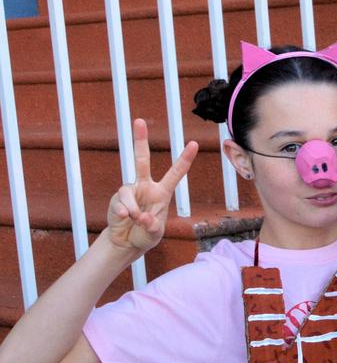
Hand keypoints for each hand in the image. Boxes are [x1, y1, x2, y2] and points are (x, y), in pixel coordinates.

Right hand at [105, 119, 197, 255]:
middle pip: (142, 160)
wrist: (126, 242)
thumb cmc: (146, 234)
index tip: (194, 143)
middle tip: (139, 120)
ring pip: (128, 192)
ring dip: (133, 210)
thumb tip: (143, 217)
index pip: (175, 173)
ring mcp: (129, 191)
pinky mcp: (116, 200)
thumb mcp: (155, 233)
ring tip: (136, 221)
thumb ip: (152, 226)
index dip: (185, 159)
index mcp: (162, 192)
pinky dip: (124, 213)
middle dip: (140, 140)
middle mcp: (145, 187)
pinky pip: (120, 203)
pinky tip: (126, 219)